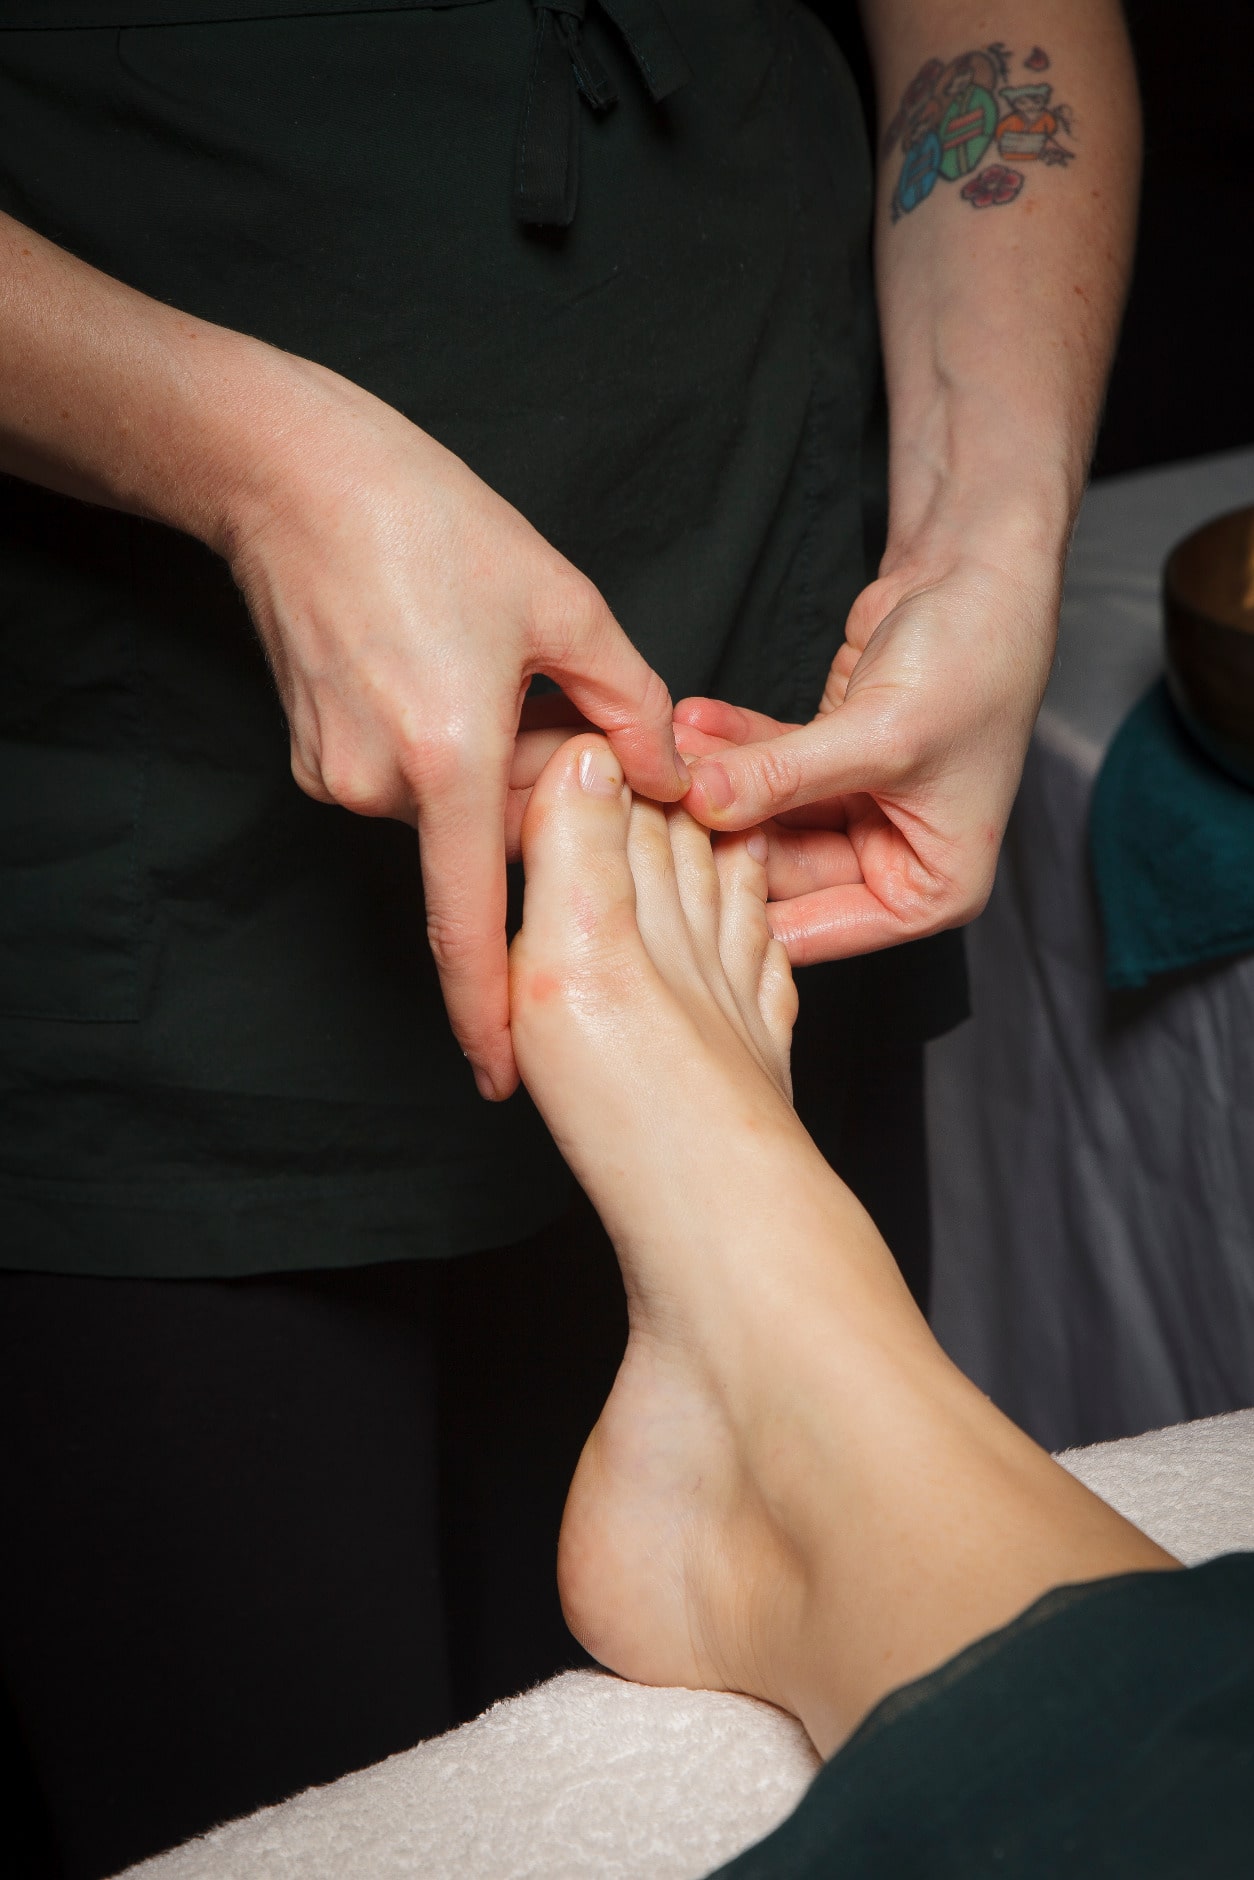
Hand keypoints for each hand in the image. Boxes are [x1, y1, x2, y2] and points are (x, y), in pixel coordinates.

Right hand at [227, 360, 687, 1097]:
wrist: (288, 474)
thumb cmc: (427, 522)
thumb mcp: (563, 602)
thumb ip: (630, 707)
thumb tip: (670, 780)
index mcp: (447, 759)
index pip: (471, 922)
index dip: (488, 1010)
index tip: (503, 1076)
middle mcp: (379, 785)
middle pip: (480, 838)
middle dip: (525, 804)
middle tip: (538, 703)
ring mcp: (335, 774)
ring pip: (443, 807)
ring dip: (482, 767)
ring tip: (483, 664)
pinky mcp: (313, 755)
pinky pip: (402, 779)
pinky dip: (438, 749)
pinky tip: (436, 668)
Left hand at [675, 558, 1058, 963]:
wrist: (983, 574)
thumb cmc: (977, 662)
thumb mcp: (880, 735)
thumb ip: (785, 776)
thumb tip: (705, 804)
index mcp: (931, 888)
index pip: (821, 929)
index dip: (749, 915)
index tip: (678, 888)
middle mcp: (896, 858)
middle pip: (783, 872)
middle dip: (722, 835)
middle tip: (659, 808)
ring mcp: (858, 809)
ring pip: (766, 815)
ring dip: (717, 783)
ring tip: (664, 758)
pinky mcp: (828, 760)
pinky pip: (767, 767)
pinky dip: (731, 745)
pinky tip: (690, 724)